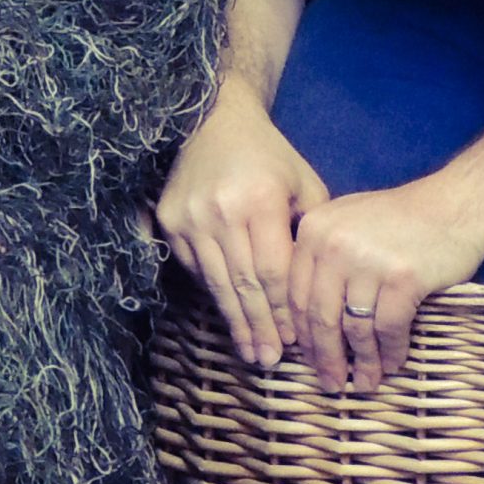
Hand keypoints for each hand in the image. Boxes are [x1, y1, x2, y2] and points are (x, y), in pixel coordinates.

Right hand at [155, 92, 328, 371]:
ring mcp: (188, 217)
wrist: (215, 121)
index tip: (294, 341)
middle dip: (260, 326)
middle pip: (243, 284)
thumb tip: (316, 290)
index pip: (273, 271)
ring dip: (234, 321)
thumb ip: (308, 235)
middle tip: (270, 362)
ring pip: (215, 282)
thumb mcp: (304, 186)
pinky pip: (194, 268)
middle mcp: (220, 210)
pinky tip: (229, 315)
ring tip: (250, 352)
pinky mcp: (167, 220)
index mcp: (259, 200)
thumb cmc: (270, 158)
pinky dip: (213, 293)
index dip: (284, 310)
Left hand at [286, 179, 483, 390]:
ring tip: (365, 382)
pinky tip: (392, 365)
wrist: (456, 205)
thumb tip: (302, 321)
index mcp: (313, 231)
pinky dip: (389, 352)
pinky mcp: (402, 278)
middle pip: (320, 315)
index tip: (308, 359)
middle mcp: (333, 244)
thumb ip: (320, 258)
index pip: (296, 294)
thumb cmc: (402, 219)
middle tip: (331, 383)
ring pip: (354, 327)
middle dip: (325, 356)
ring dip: (361, 361)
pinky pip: (388, 328)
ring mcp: (368, 261)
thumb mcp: (347, 223)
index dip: (302, 333)